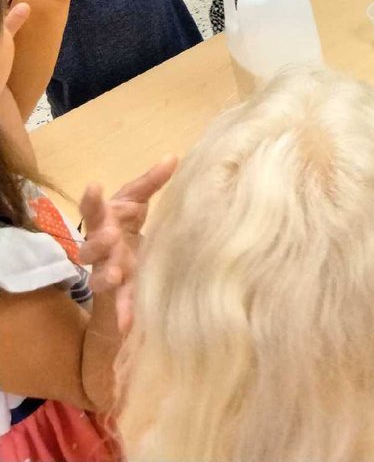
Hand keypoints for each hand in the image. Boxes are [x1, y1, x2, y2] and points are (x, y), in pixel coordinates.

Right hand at [79, 157, 176, 333]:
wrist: (123, 250)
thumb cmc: (125, 219)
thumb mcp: (137, 199)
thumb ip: (152, 181)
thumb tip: (173, 157)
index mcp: (104, 221)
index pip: (93, 208)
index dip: (92, 199)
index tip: (93, 186)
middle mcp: (100, 247)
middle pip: (91, 246)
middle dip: (98, 241)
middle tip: (110, 235)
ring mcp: (107, 270)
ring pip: (99, 276)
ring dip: (105, 276)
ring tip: (115, 276)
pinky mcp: (119, 290)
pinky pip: (119, 303)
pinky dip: (123, 313)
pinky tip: (127, 325)